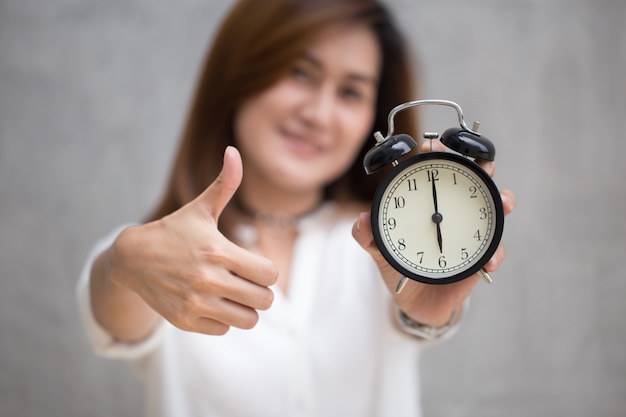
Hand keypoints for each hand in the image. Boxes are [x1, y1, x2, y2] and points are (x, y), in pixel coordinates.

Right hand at [110, 146, 278, 334]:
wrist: (132, 260)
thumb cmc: (174, 231)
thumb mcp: (200, 208)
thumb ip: (224, 183)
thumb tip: (233, 150)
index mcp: (218, 251)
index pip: (269, 274)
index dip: (266, 271)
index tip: (254, 266)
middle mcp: (209, 279)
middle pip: (264, 300)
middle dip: (260, 291)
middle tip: (246, 282)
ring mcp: (196, 302)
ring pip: (248, 320)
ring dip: (246, 308)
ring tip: (235, 295)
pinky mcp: (185, 321)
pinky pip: (224, 329)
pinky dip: (224, 319)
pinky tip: (213, 303)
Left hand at [352, 140, 515, 326]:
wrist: (414, 301)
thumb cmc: (397, 266)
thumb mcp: (379, 250)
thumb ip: (368, 236)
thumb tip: (362, 220)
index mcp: (427, 203)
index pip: (434, 170)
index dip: (436, 152)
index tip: (432, 145)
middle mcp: (453, 210)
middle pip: (472, 179)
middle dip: (481, 165)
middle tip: (481, 162)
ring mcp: (470, 231)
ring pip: (494, 208)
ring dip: (503, 201)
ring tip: (503, 202)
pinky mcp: (480, 256)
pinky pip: (495, 251)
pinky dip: (495, 254)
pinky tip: (489, 261)